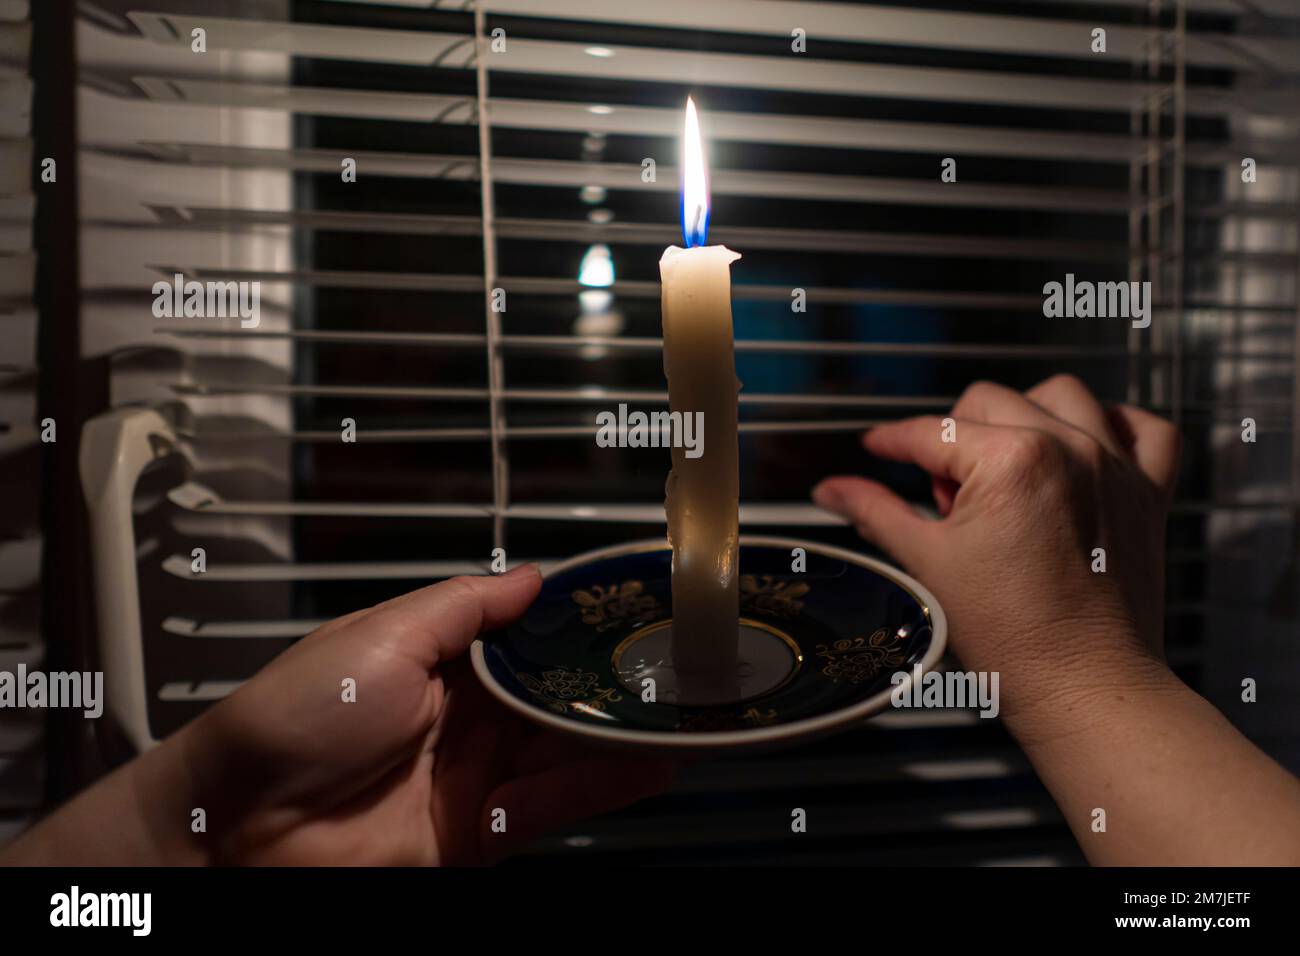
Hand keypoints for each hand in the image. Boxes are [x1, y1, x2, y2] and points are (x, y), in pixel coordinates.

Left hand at [174, 566, 674, 864]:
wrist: (239, 829)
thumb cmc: (292, 719)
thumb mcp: (380, 636)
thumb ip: (463, 607)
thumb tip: (530, 576)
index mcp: (438, 656)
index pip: (527, 630)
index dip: (579, 616)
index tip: (634, 597)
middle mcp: (465, 713)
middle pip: (558, 689)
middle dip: (615, 673)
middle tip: (679, 652)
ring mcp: (476, 773)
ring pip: (568, 745)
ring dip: (626, 727)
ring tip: (687, 704)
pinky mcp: (481, 829)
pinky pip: (556, 802)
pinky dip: (608, 783)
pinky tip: (655, 758)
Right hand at [812, 374, 1180, 734]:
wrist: (1084, 688)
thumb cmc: (1011, 638)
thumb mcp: (927, 564)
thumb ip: (875, 512)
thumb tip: (831, 489)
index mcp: (1010, 461)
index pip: (931, 432)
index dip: (892, 441)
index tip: (876, 447)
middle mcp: (1069, 447)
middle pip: (987, 402)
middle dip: (954, 441)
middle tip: (946, 499)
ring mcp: (1115, 466)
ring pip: (1060, 395)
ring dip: (1023, 417)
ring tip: (1004, 470)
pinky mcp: (1148, 492)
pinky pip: (1146, 428)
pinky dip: (1115, 426)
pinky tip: (1084, 449)